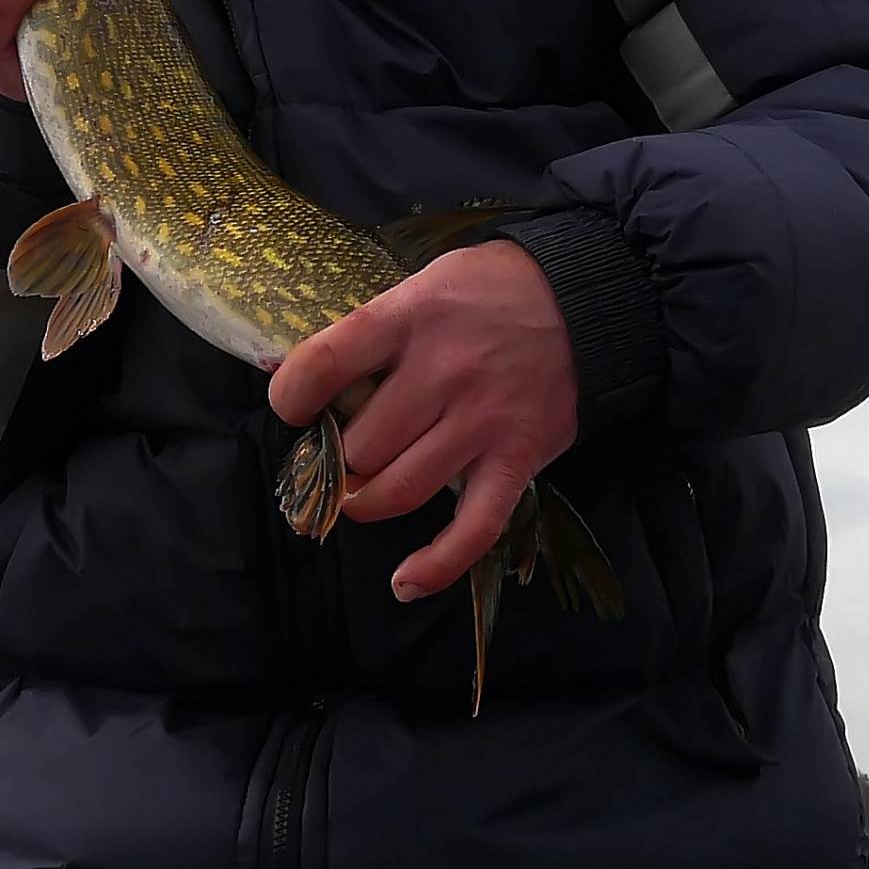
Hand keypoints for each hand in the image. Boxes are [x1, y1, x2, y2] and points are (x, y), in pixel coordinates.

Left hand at [266, 241, 578, 602]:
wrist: (582, 298)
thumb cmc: (486, 291)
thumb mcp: (420, 286)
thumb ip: (365, 330)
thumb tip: (285, 374)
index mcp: (409, 318)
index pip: (324, 365)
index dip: (291, 398)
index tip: (294, 409)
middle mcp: (444, 372)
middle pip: (361, 445)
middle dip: (340, 459)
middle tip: (344, 453)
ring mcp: (483, 421)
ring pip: (399, 490)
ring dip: (367, 502)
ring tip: (362, 494)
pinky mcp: (518, 459)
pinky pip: (473, 528)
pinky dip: (436, 565)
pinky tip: (404, 582)